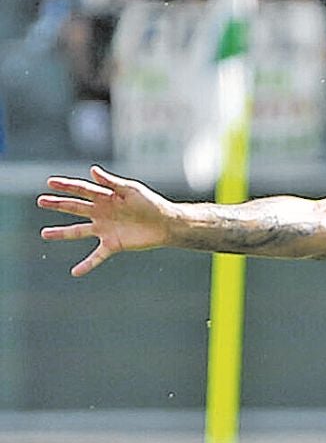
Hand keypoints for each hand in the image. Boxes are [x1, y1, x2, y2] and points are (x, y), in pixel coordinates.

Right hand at [38, 165, 178, 276]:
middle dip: (58, 204)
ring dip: (61, 233)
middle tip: (41, 201)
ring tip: (44, 234)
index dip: (66, 186)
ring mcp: (105, 229)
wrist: (167, 223)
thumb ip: (111, 182)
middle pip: (75, 208)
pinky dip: (87, 264)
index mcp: (105, 197)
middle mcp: (101, 213)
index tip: (50, 182)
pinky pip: (97, 256)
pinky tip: (75, 272)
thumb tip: (92, 170)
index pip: (82, 190)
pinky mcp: (113, 244)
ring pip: (78, 231)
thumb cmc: (150, 203)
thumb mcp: (131, 190)